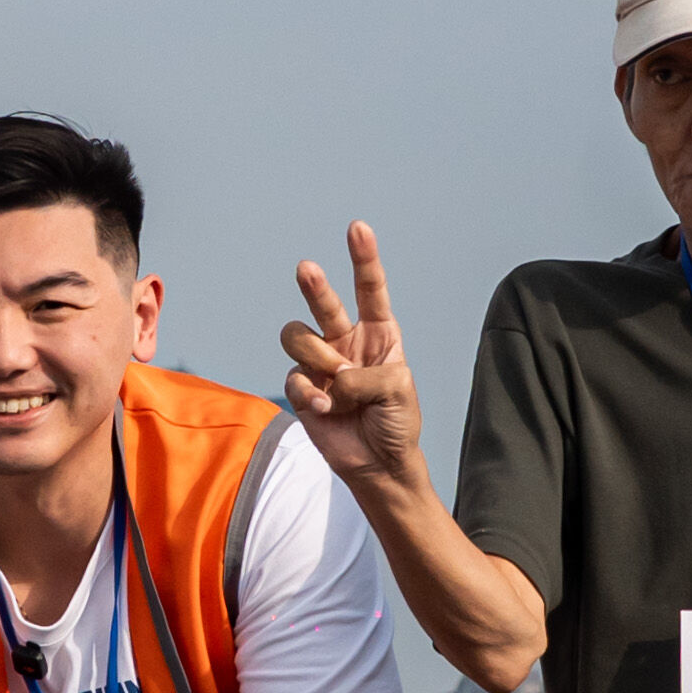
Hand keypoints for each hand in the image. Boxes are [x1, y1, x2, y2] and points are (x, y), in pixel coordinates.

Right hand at [280, 223, 427, 491]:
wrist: (379, 464)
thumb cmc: (397, 422)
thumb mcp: (397, 389)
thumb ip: (366, 373)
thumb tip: (332, 375)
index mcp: (379, 334)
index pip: (370, 290)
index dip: (363, 258)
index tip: (357, 228)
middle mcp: (346, 341)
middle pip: (323, 303)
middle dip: (314, 285)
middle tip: (306, 268)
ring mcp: (321, 364)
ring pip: (298, 337)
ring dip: (316, 359)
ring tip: (336, 384)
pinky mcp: (303, 388)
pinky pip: (293, 377)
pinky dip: (309, 393)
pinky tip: (326, 409)